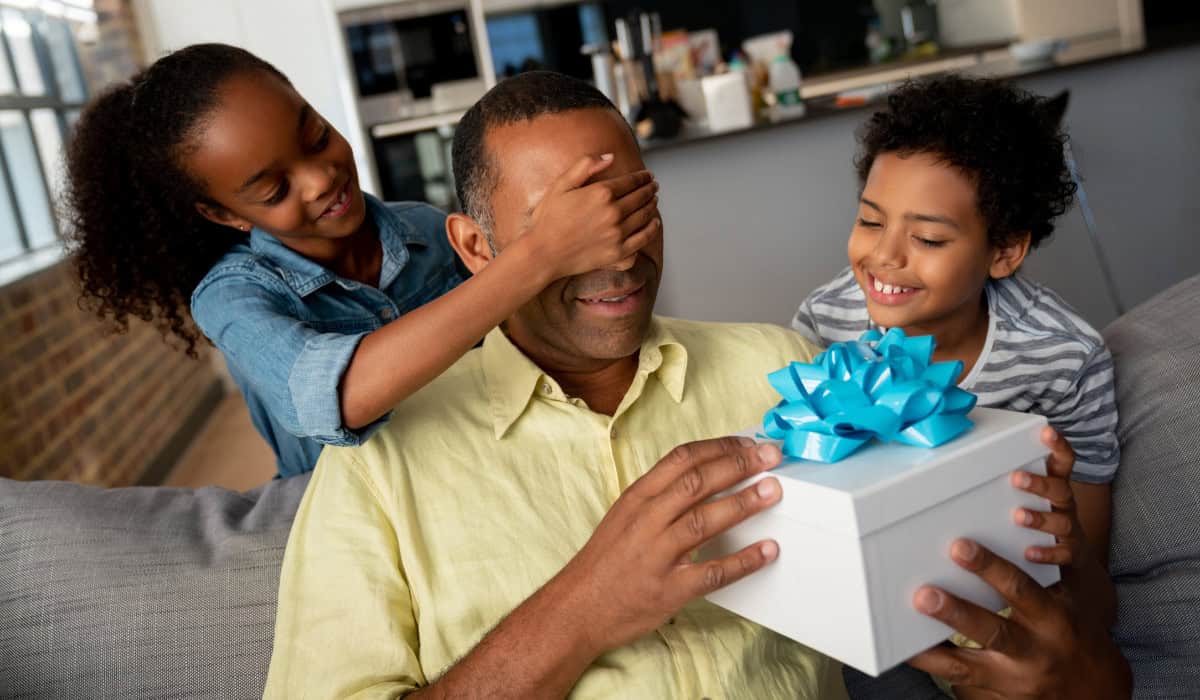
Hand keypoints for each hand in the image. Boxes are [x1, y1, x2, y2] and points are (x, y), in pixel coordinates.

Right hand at [519, 154, 660, 281]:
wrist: (543, 253)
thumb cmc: (549, 218)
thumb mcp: (561, 185)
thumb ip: (585, 166)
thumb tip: (610, 156)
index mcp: (601, 193)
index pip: (631, 181)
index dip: (642, 177)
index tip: (647, 175)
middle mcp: (613, 213)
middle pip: (641, 197)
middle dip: (649, 189)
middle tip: (654, 186)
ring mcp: (617, 234)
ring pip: (645, 216)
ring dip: (652, 205)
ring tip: (653, 200)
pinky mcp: (618, 253)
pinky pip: (643, 239)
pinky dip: (652, 229)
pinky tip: (654, 223)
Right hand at [554, 436, 783, 657]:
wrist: (576, 609)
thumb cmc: (604, 562)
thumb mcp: (625, 516)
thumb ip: (660, 497)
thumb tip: (703, 476)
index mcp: (637, 497)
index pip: (681, 459)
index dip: (718, 447)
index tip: (747, 443)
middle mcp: (646, 521)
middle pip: (697, 483)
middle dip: (738, 465)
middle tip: (770, 457)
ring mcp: (657, 555)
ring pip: (705, 521)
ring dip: (743, 503)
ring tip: (773, 491)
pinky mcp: (669, 589)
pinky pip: (713, 573)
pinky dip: (743, 561)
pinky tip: (766, 551)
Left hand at [908, 539, 1130, 698]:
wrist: (1096, 689)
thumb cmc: (1072, 630)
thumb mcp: (1067, 601)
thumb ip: (1037, 572)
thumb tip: (992, 532)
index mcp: (1053, 617)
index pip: (1020, 589)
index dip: (990, 568)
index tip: (960, 547)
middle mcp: (1036, 649)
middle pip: (993, 630)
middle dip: (956, 612)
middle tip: (923, 593)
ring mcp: (1016, 677)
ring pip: (968, 666)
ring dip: (933, 650)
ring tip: (902, 627)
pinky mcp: (1000, 693)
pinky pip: (961, 680)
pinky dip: (934, 665)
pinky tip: (909, 651)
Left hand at [1012, 427, 1088, 569]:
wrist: (1074, 563)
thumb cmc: (1041, 522)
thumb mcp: (1031, 497)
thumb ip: (1010, 483)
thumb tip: (973, 463)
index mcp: (1054, 488)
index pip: (1061, 463)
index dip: (1058, 446)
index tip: (1046, 432)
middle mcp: (1065, 506)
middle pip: (1061, 490)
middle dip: (1040, 483)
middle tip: (1017, 478)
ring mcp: (1070, 530)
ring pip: (1062, 522)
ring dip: (1040, 518)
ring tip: (1018, 516)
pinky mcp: (1071, 554)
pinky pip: (1063, 553)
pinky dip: (1047, 553)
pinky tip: (1029, 552)